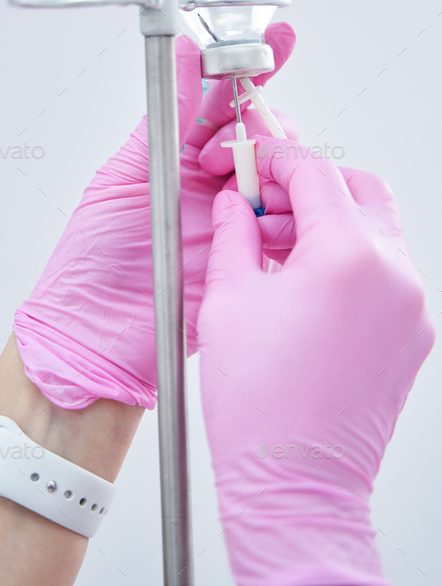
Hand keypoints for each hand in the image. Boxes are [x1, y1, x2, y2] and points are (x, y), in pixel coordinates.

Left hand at [13, 26, 294, 409]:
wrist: (97, 336)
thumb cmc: (94, 258)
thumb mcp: (125, 176)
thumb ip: (165, 116)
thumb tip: (184, 52)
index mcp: (177, 155)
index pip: (222, 100)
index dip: (251, 68)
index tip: (278, 40)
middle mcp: (210, 182)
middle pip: (262, 133)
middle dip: (262, 125)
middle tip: (237, 145)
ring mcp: (234, 217)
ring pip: (282, 173)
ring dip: (276, 166)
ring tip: (244, 184)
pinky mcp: (252, 254)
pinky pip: (288, 221)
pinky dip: (292, 209)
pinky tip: (272, 211)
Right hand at [197, 143, 434, 585]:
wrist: (295, 483)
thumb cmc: (259, 403)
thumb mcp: (228, 299)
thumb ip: (235, 235)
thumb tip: (238, 203)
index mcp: (348, 257)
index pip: (316, 174)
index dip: (276, 158)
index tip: (253, 160)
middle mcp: (394, 274)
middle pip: (360, 190)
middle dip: (312, 184)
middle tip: (267, 201)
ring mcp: (412, 306)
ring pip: (377, 229)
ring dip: (331, 221)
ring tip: (276, 248)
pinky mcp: (413, 334)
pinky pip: (385, 271)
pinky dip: (349, 258)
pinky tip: (304, 281)